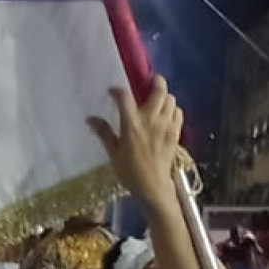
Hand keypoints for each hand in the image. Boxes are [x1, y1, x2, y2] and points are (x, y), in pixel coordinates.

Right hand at [85, 78, 183, 207]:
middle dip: (154, 81)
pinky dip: (172, 110)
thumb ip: (103, 132)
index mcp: (132, 124)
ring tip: (157, 102)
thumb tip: (90, 118)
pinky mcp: (176, 132)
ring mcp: (166, 125)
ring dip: (164, 97)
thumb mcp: (113, 153)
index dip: (117, 90)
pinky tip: (166, 115)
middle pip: (158, 90)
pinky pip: (178, 112)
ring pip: (170, 99)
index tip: (113, 92)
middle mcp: (151, 119)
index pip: (125, 97)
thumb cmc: (130, 171)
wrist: (153, 186)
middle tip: (149, 83)